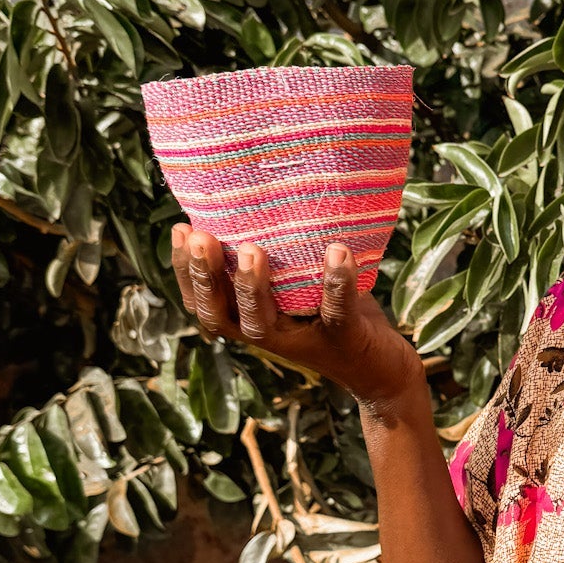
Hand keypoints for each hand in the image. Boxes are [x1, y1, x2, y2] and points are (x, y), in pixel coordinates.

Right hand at [170, 226, 420, 413]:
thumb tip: (256, 194)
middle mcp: (268, 334)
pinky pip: (335, 313)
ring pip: (262, 323)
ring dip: (253, 287)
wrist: (383, 368)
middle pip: (219, 314)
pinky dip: (336, 284)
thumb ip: (278, 254)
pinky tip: (337, 253)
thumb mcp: (299, 282)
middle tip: (200, 237)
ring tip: (251, 250)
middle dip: (205, 276)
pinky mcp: (343, 340)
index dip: (184, 270)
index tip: (180, 229)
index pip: (202, 301)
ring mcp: (303, 340)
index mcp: (249, 317)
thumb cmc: (333, 312)